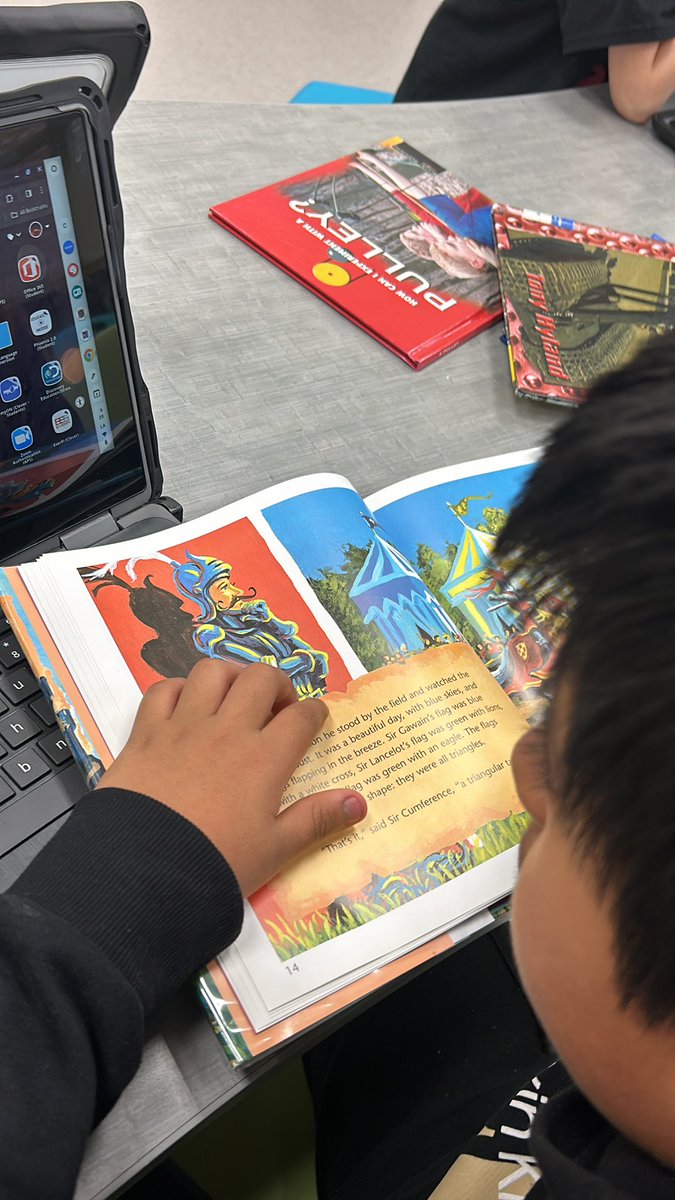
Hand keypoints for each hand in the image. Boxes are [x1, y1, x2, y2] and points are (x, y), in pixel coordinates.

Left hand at [98, 659, 366, 895]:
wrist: (144, 870)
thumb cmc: (216, 863)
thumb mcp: (275, 850)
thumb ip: (317, 820)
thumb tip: (360, 801)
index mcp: (265, 758)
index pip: (301, 717)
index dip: (315, 712)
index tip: (315, 719)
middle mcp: (227, 731)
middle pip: (261, 679)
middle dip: (277, 685)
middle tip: (277, 708)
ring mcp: (183, 726)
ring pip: (212, 672)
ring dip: (229, 677)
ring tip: (233, 697)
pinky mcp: (146, 733)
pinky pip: (162, 690)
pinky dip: (177, 690)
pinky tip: (184, 707)